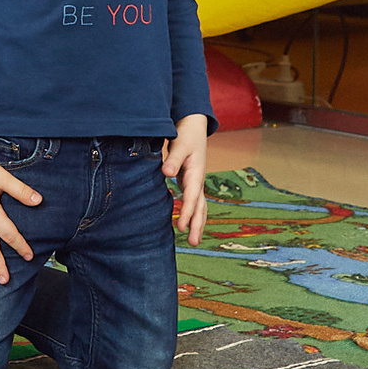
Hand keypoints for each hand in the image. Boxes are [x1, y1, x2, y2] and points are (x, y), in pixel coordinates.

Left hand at [162, 116, 209, 244]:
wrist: (193, 125)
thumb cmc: (186, 135)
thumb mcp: (180, 145)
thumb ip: (173, 160)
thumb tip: (166, 173)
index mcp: (197, 173)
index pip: (192, 197)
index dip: (187, 212)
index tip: (181, 227)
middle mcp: (199, 180)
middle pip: (201, 206)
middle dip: (198, 225)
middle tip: (194, 243)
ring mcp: (196, 182)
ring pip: (200, 206)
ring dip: (197, 223)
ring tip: (193, 240)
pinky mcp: (191, 182)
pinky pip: (194, 202)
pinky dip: (193, 214)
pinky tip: (187, 224)